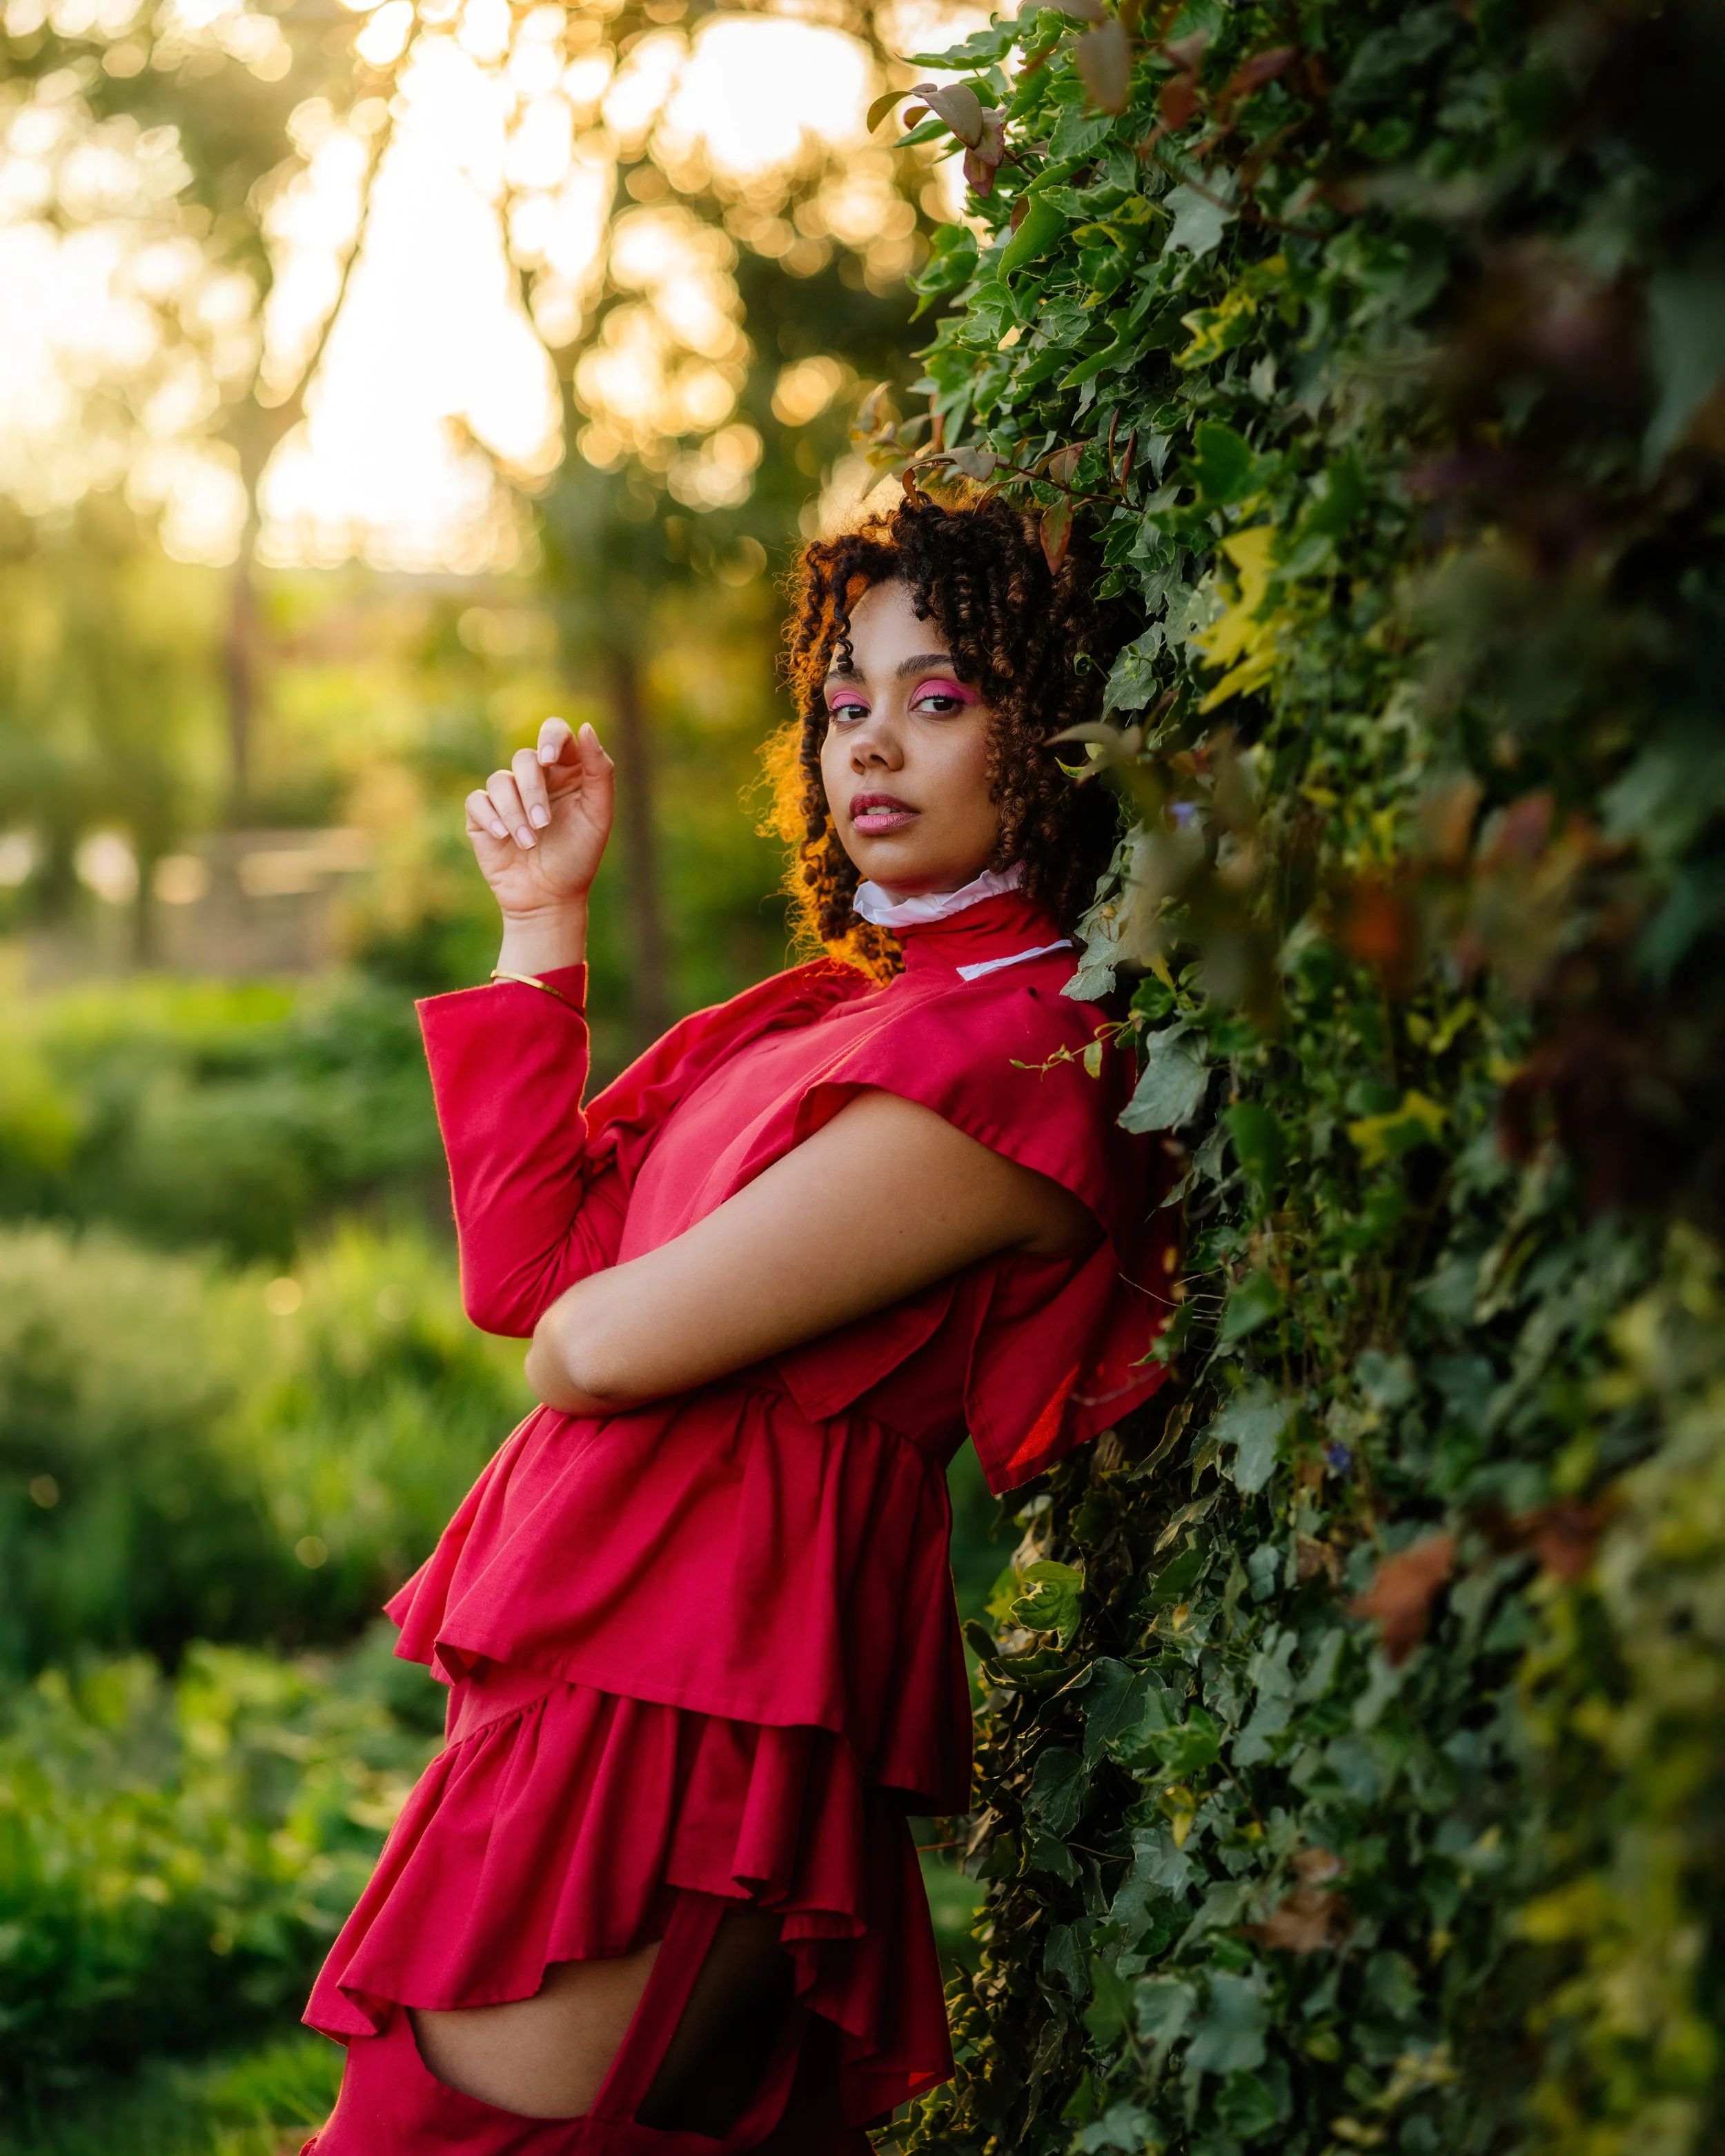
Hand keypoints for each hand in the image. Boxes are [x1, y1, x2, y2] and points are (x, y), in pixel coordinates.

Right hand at [465, 718, 613, 921]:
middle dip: (533, 791)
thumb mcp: (598, 815)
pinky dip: (491, 817)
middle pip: (525, 758)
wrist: (550, 898)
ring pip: (500, 780)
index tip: (550, 760)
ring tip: (529, 842)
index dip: (550, 738)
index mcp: (566, 771)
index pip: (555, 733)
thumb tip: (586, 727)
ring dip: (515, 812)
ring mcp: (507, 796)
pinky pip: (477, 801)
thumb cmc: (579, 856)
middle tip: (544, 824)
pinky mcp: (483, 816)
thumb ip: (599, 771)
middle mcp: (535, 778)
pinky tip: (505, 837)